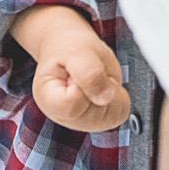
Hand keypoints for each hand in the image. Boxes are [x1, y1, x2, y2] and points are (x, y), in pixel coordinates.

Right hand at [14, 6, 130, 132]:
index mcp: (48, 99)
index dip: (84, 84)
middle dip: (101, 87)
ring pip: (110, 117)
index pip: (72, 106)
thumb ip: (90, 73)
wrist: (70, 47)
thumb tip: (107, 98)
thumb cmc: (70, 47)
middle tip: (90, 71)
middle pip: (94, 116)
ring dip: (111, 92)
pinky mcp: (99, 121)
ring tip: (97, 78)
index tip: (78, 70)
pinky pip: (120, 114)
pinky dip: (119, 97)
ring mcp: (81, 122)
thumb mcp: (79, 51)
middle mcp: (63, 118)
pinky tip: (104, 86)